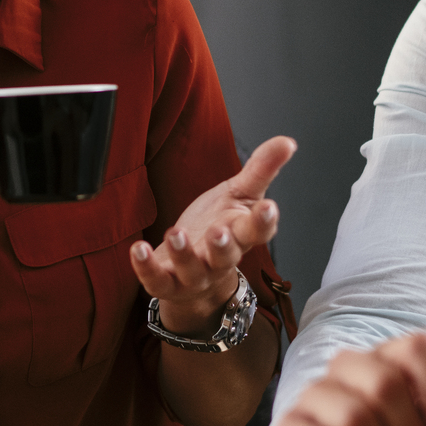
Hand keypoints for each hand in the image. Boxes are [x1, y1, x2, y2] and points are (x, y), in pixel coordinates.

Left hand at [129, 137, 295, 334]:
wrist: (196, 276)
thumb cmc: (220, 227)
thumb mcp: (239, 195)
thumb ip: (261, 169)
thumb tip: (287, 142)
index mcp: (241, 235)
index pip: (258, 230)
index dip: (264, 221)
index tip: (268, 207)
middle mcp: (220, 259)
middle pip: (226, 256)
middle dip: (223, 245)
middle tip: (218, 231)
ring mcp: (194, 275)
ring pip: (192, 269)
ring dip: (183, 253)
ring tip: (174, 233)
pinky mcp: (167, 283)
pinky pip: (157, 281)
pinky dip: (146, 267)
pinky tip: (137, 249)